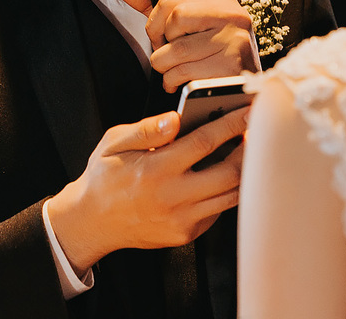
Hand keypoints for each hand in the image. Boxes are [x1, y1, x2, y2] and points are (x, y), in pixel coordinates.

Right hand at [46, 106, 248, 275]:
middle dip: (247, 151)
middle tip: (254, 133)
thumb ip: (146, 128)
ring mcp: (181, 220)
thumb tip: (175, 118)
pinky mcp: (185, 234)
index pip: (204, 142)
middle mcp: (172, 197)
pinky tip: (224, 177)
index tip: (248, 111)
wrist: (92, 222)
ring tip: (245, 154)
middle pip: (228, 173)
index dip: (231, 124)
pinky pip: (218, 212)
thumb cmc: (104, 177)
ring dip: (244, 174)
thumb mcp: (114, 143)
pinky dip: (227, 193)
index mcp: (156, 169)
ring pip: (230, 196)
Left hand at [112, 0, 259, 91]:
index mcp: (220, 0)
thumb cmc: (211, 56)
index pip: (169, 1)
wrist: (240, 90)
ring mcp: (234, 40)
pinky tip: (183, 84)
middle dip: (162, 45)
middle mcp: (232, 15)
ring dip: (166, 68)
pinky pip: (184, 72)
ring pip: (176, 51)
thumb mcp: (184, 26)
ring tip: (175, 72)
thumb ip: (150, 4)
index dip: (155, 25)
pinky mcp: (231, 66)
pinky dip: (174, 82)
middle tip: (170, 57)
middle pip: (174, 19)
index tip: (161, 39)